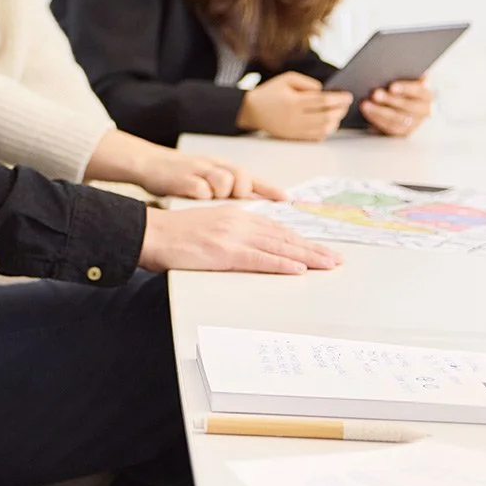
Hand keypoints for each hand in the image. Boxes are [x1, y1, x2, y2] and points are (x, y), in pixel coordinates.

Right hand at [113, 133, 284, 201]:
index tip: (286, 199)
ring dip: (222, 192)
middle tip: (243, 201)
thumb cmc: (179, 174)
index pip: (252, 178)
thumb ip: (227, 188)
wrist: (148, 162)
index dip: (270, 189)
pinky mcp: (183, 178)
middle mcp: (214, 166)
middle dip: (246, 192)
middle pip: (243, 177)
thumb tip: (251, 206)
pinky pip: (201, 188)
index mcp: (223, 167)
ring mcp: (199, 170)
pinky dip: (203, 195)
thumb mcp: (207, 176)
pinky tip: (198, 199)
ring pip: (225, 180)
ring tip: (213, 200)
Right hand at [139, 204, 340, 274]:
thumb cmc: (173, 234)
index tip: (318, 248)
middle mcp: (239, 222)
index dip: (300, 239)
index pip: (276, 228)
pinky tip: (299, 269)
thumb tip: (249, 247)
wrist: (150, 233)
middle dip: (313, 248)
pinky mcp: (224, 252)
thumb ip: (230, 232)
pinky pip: (260, 259)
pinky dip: (282, 264)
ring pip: (279, 247)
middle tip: (336, 259)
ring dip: (307, 257)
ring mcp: (233, 237)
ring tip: (328, 265)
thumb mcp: (207, 225)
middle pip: (284, 237)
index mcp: (235, 215)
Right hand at [236, 71, 352, 141]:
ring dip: (335, 121)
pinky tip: (330, 124)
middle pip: (325, 116)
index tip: (348, 96)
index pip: (322, 100)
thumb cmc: (269, 92)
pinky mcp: (293, 137)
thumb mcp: (286, 79)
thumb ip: (306, 82)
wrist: (250, 110)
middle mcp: (294, 117)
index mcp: (292, 101)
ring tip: (339, 113)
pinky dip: (326, 131)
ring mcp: (294, 130)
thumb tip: (324, 91)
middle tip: (347, 104)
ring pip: (323, 128)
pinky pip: (315, 137)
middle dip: (340, 110)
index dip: (338, 98)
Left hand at [360, 77, 432, 136]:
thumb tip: (391, 67)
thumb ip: (404, 73)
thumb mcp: (407, 78)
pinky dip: (376, 119)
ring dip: (380, 111)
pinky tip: (367, 111)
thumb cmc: (403, 85)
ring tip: (365, 104)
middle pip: (408, 107)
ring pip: (398, 119)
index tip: (392, 86)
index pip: (419, 91)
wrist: (407, 102)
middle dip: (390, 100)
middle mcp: (424, 110)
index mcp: (427, 95)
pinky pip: (390, 128)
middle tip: (375, 94)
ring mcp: (415, 123)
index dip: (406, 89)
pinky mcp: (403, 132)